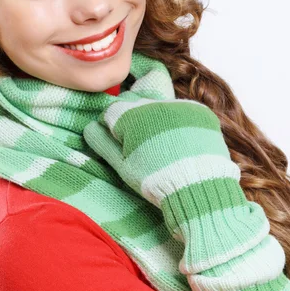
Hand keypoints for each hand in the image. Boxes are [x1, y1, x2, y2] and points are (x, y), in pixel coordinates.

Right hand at [83, 89, 232, 212]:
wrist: (198, 188)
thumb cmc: (154, 180)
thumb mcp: (121, 165)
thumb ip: (102, 142)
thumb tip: (89, 127)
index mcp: (131, 114)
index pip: (111, 112)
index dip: (113, 130)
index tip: (121, 146)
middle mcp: (154, 102)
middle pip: (135, 105)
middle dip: (134, 121)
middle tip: (143, 147)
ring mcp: (180, 105)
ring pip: (160, 107)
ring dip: (157, 121)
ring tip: (165, 148)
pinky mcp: (200, 111)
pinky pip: (183, 112)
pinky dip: (180, 124)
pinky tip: (183, 144)